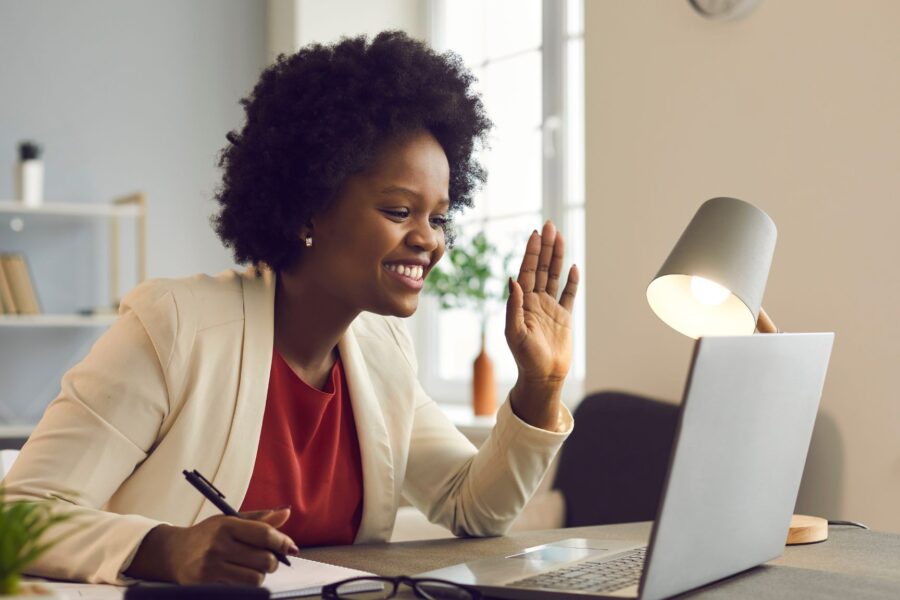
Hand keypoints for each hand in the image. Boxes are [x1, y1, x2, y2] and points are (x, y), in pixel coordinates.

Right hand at [126, 508, 297, 584]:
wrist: (173, 553)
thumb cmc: (208, 535)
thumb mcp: (230, 520)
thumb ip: (259, 520)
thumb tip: (286, 512)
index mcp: (226, 525)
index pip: (264, 534)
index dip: (282, 541)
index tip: (289, 546)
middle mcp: (218, 546)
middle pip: (264, 560)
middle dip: (273, 561)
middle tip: (268, 559)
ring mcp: (211, 567)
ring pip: (255, 579)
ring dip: (260, 575)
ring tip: (253, 568)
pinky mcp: (207, 585)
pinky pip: (240, 589)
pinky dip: (246, 585)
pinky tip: (239, 576)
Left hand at [505, 220, 578, 429]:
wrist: (543, 376)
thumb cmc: (525, 358)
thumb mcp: (514, 332)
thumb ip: (513, 306)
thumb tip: (512, 280)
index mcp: (522, 303)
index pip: (527, 271)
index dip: (531, 253)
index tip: (535, 234)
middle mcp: (535, 301)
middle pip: (542, 268)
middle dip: (545, 247)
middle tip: (549, 225)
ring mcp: (550, 308)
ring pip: (555, 276)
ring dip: (557, 257)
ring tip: (560, 236)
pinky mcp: (564, 317)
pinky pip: (569, 294)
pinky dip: (572, 281)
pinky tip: (573, 266)